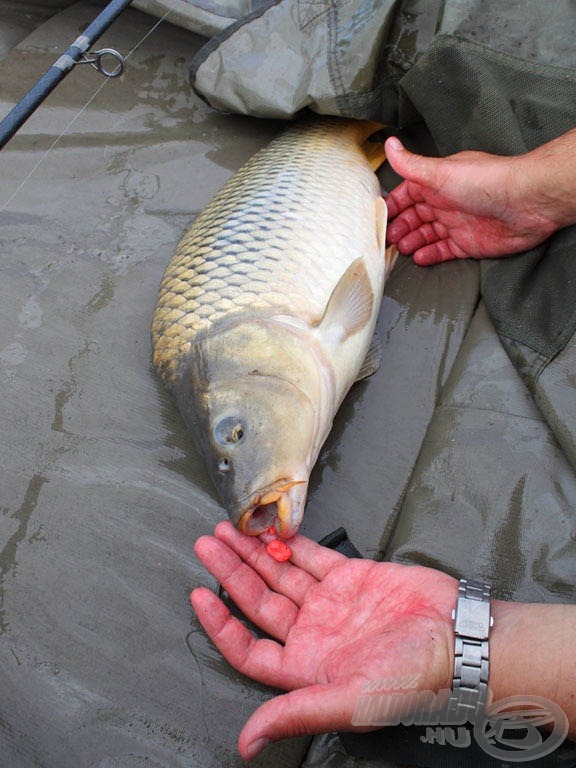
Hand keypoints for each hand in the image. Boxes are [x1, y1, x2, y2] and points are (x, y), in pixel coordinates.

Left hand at [190, 522, 457, 758]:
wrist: (461, 637)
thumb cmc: (413, 678)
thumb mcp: (351, 700)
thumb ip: (296, 713)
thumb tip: (245, 744)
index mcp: (305, 667)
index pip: (248, 646)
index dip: (220, 623)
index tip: (198, 594)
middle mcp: (312, 633)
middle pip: (257, 601)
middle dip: (230, 572)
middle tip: (206, 543)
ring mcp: (330, 602)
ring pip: (279, 573)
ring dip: (253, 552)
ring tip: (226, 529)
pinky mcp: (351, 576)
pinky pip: (311, 556)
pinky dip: (290, 543)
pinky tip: (268, 530)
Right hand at [384, 137, 558, 265]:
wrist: (526, 202)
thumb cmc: (486, 182)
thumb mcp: (441, 171)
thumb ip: (412, 164)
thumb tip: (390, 143)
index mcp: (437, 182)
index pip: (406, 194)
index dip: (392, 206)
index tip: (378, 218)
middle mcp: (445, 202)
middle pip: (414, 217)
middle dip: (399, 227)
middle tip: (387, 239)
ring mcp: (456, 224)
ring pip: (426, 235)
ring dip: (412, 241)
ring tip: (401, 248)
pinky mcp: (467, 244)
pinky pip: (443, 251)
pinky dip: (430, 254)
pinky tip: (419, 257)